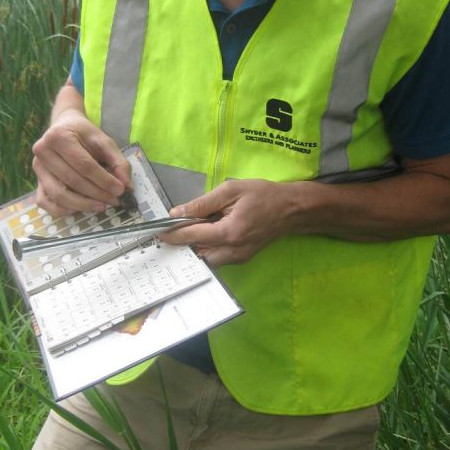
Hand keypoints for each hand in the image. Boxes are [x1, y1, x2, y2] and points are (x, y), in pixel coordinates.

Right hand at [31, 109, 130, 215]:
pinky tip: (81, 208)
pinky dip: (63, 210)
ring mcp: (37, 168)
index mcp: (59, 137)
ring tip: (101, 206)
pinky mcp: (36, 181)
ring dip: (82, 205)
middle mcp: (42, 152)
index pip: (84, 165)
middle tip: (114, 200)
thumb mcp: (104, 141)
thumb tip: (127, 186)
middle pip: (72, 181)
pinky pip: (46, 202)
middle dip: (96, 194)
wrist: (64, 127)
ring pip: (58, 195)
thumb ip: (118, 162)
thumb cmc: (84, 134)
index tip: (120, 190)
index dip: (103, 180)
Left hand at [162, 179, 292, 266]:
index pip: (192, 236)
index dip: (172, 234)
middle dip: (184, 243)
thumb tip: (177, 213)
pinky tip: (208, 234)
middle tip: (173, 230)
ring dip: (196, 247)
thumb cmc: (263, 195)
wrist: (291, 209)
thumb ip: (203, 203)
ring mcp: (239, 258)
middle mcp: (233, 251)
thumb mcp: (231, 190)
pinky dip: (208, 248)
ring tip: (191, 231)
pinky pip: (218, 258)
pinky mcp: (242, 259)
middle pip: (197, 254)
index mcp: (229, 232)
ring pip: (207, 259)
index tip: (157, 232)